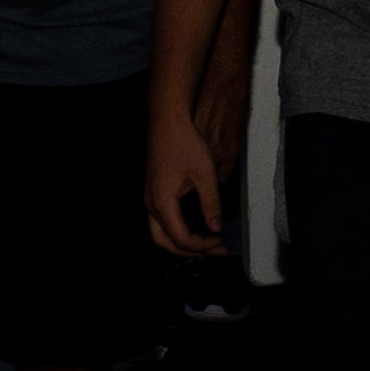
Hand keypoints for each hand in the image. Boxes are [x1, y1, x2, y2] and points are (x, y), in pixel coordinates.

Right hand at [143, 99, 229, 262]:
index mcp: (163, 202)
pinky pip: (160, 219)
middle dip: (190, 251)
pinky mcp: (152, 190)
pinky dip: (175, 228)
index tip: (219, 243)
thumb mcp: (205, 173)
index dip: (202, 246)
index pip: (181, 238)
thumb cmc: (184, 142)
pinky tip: (193, 224)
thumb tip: (215, 227)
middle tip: (213, 250)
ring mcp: (149, 196)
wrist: (168, 119)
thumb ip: (211, 203)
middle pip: (165, 242)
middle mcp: (151, 203)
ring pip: (160, 232)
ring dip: (181, 241)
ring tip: (204, 242)